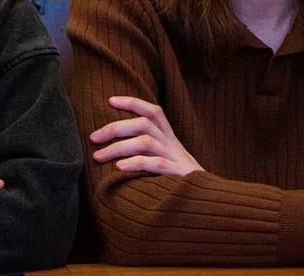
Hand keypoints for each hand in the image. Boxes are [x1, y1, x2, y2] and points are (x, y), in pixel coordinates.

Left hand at [88, 95, 202, 175]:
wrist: (210, 202)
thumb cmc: (179, 183)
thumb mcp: (166, 162)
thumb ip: (147, 152)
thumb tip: (112, 148)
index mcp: (169, 139)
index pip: (153, 111)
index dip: (133, 102)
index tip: (110, 100)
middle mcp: (172, 145)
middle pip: (144, 124)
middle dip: (115, 128)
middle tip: (93, 138)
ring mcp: (176, 159)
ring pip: (146, 141)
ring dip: (119, 147)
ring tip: (99, 157)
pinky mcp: (179, 177)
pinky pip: (157, 164)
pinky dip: (136, 163)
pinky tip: (119, 169)